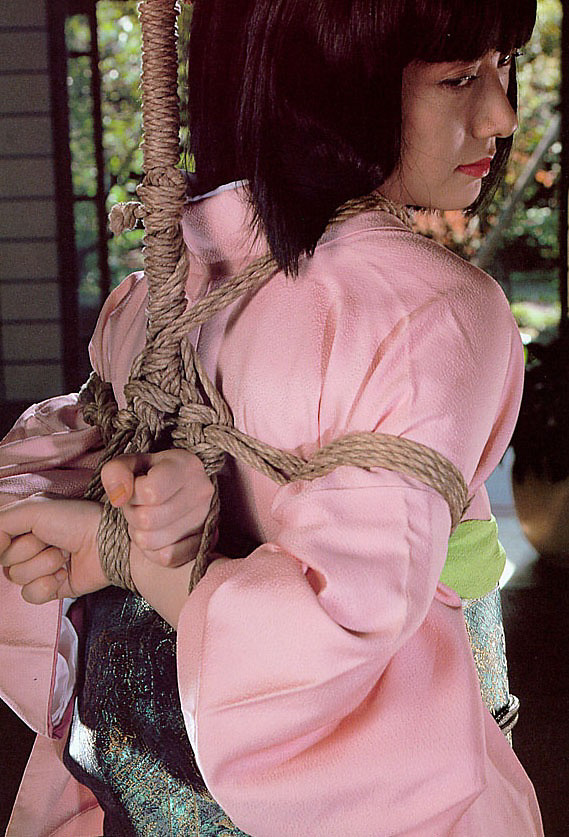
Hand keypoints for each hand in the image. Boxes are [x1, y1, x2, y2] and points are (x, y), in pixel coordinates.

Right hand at [0, 495, 108, 603]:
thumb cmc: (76, 520)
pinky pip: (30, 595)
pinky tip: (64, 574)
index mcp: (25, 522)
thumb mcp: (34, 509)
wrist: (108, 544)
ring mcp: (40, 567)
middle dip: (29, 550)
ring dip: (42, 566)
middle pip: (4, 560)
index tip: (20, 534)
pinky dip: (47, 586)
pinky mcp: (52, 587)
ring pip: (16, 577)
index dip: (3, 540)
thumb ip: (1, 523)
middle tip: (53, 540)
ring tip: (64, 555)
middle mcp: (30, 544)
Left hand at [101, 449, 213, 567]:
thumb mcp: (128, 465)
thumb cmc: (149, 476)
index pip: (149, 492)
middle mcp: (202, 491)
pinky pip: (167, 558)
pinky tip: (156, 535)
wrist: (175, 491)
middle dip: (133, 514)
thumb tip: (119, 497)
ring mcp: (206, 519)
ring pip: (152, 541)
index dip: (132, 495)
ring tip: (146, 518)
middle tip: (138, 506)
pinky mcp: (205, 542)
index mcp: (187, 465)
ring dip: (139, 533)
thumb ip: (116, 472)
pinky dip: (153, 552)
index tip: (135, 488)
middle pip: (147, 519)